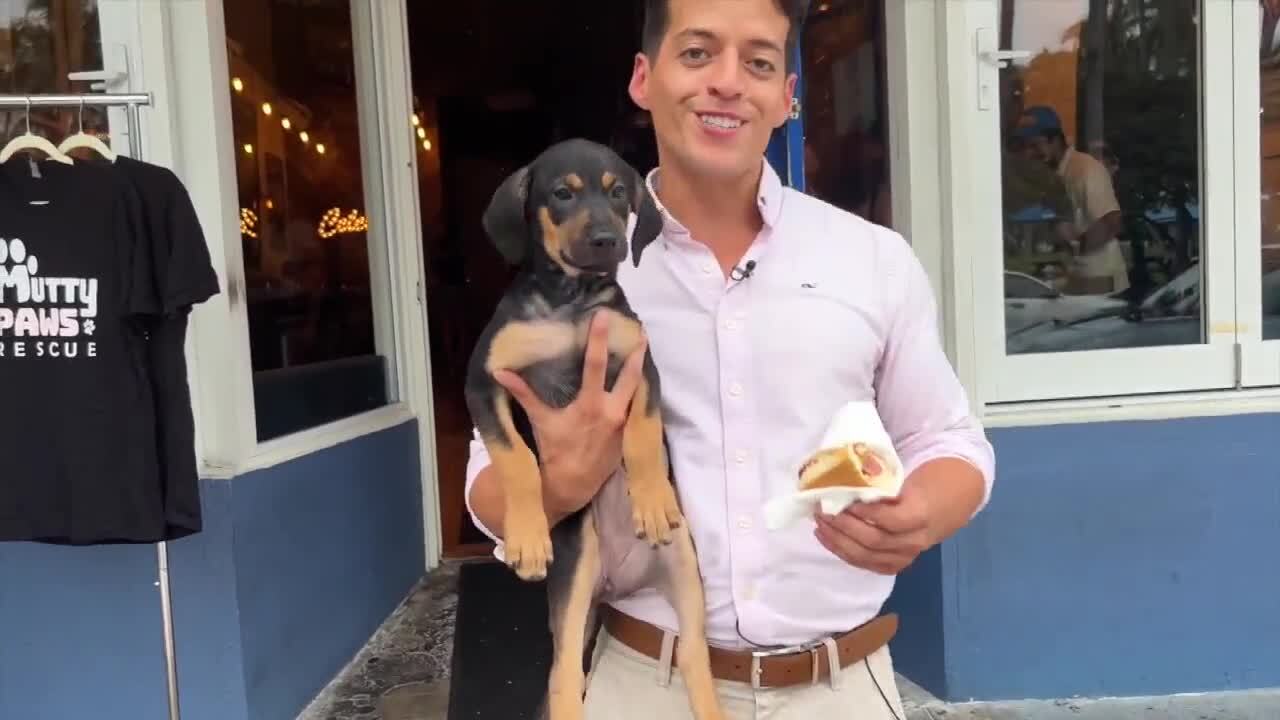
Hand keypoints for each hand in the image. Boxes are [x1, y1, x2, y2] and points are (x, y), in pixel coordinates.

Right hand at [493, 312, 647, 515]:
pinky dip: (637, 388)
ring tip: (642, 346)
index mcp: (591, 404)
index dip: (599, 339)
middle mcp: (613, 411)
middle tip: (640, 329)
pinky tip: (637, 376)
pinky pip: (637, 404)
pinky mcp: (630, 432)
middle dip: (637, 351)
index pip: (596, 365)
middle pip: (631, 374)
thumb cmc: (555, 450)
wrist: (572, 484)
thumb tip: (500, 373)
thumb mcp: (540, 420)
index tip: (604, 317)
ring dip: (640, 368)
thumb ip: (523, 394)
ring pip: (638, 388)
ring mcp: (625, 422)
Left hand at [813, 481, 934, 575]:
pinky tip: (826, 537)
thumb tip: (848, 479)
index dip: (865, 513)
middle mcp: (914, 541)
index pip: (891, 520)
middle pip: (874, 541)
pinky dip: (842, 551)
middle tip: (823, 510)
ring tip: (819, 523)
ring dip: (837, 541)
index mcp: (921, 515)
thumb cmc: (927, 483)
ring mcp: (905, 556)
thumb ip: (883, 482)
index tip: (845, 501)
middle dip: (843, 526)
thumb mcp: (912, 476)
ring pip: (865, 556)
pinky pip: (864, 563)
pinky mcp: (894, 564)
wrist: (949, 503)